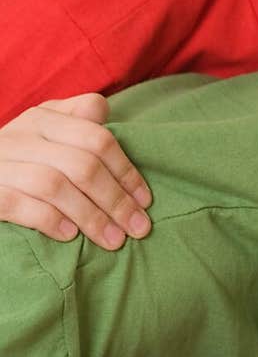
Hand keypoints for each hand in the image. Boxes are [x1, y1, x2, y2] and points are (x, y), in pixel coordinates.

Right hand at [0, 94, 151, 247]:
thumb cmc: (19, 158)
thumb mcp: (46, 132)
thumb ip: (77, 120)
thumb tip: (108, 118)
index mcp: (44, 117)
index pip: (97, 139)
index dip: (126, 171)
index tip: (145, 201)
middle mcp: (21, 134)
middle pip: (82, 164)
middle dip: (115, 199)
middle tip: (137, 228)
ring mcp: (0, 162)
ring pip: (55, 186)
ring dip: (90, 216)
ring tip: (112, 239)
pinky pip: (19, 205)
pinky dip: (48, 220)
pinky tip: (69, 236)